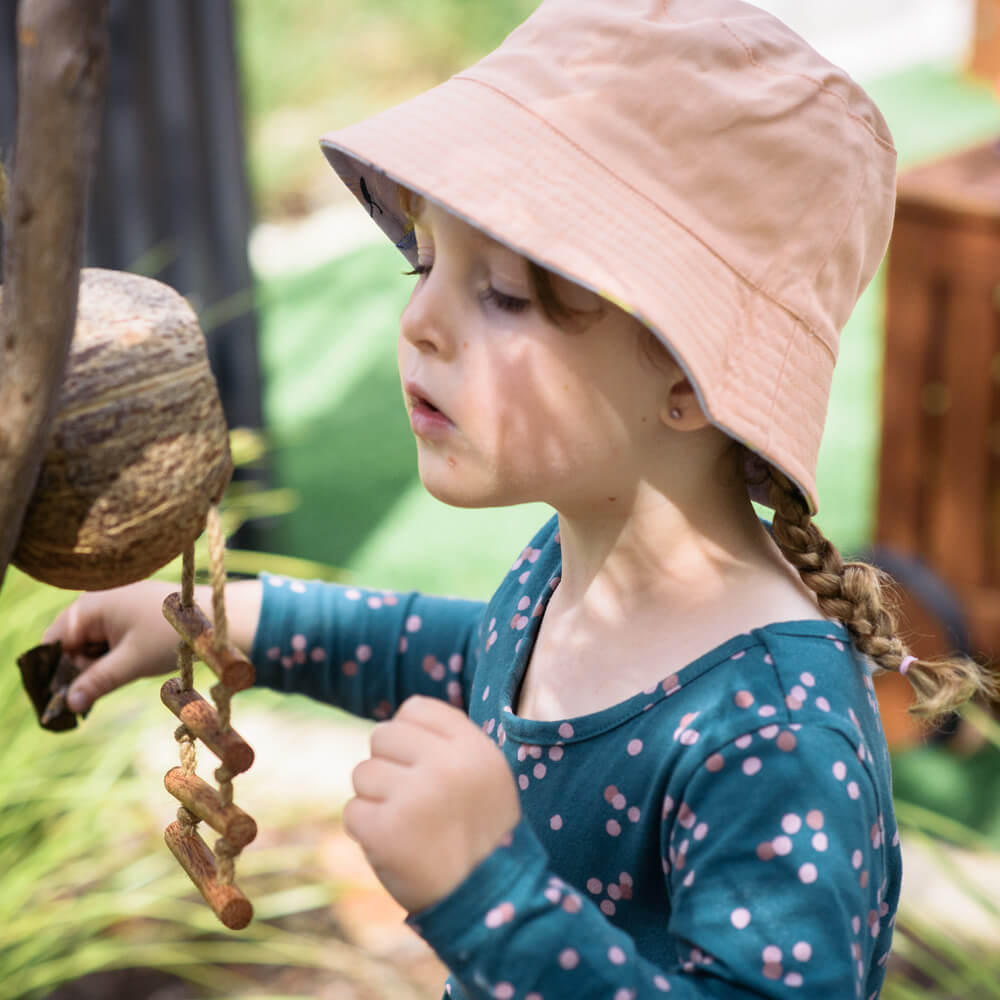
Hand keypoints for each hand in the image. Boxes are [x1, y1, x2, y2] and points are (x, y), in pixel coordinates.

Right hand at [43, 581, 180, 712]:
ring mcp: (112, 601)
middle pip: (70, 643)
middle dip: (83, 668)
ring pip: (90, 642)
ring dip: (101, 661)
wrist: (212, 620)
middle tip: (109, 681)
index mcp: (90, 605)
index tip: (66, 699)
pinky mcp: (126, 609)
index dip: (56, 671)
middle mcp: (96, 598)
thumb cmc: (171, 637)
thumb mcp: (131, 663)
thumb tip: (66, 704)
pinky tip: (134, 656)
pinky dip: (114, 652)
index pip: (53, 642)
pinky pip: (107, 636)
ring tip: (129, 664)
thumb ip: (96, 682)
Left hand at [344, 695, 520, 913]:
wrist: (486, 902)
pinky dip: (367, 830)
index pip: (415, 708)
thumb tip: (398, 719)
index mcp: (474, 747)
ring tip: (408, 825)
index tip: (420, 764)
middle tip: (412, 799)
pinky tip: (395, 845)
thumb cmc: (481, 833)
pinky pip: (352, 811)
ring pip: (362, 773)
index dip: (409, 735)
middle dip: (387, 765)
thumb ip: (448, 742)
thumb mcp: (486, 774)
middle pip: (382, 735)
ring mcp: (415, 797)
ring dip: (376, 799)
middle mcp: (446, 765)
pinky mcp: (386, 830)